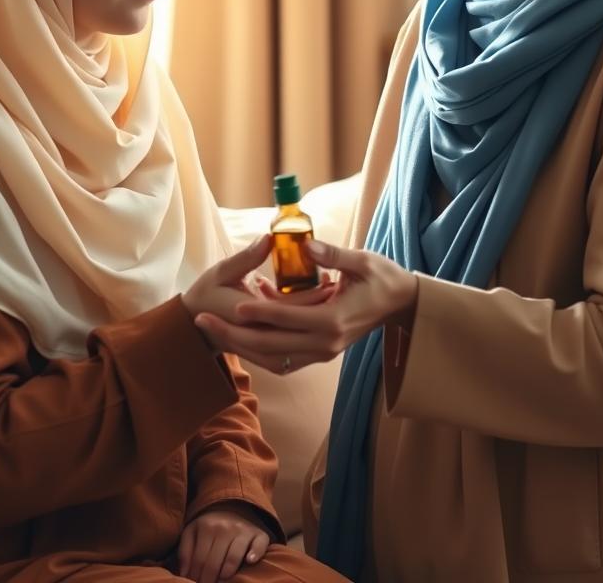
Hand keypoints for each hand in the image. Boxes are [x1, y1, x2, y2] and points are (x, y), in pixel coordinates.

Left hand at [177, 506, 270, 582]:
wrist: (233, 508)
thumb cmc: (209, 527)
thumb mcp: (192, 532)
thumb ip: (185, 551)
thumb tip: (184, 574)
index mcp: (207, 527)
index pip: (199, 560)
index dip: (195, 577)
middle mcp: (225, 527)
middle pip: (214, 563)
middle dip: (208, 580)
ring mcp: (243, 530)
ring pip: (233, 558)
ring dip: (225, 574)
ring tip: (221, 581)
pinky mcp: (259, 534)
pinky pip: (259, 545)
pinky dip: (255, 553)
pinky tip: (249, 561)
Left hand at [194, 240, 417, 373]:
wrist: (400, 305)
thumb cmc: (383, 277)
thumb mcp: (362, 261)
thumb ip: (334, 254)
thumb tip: (307, 245)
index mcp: (335, 320)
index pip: (288, 320)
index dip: (259, 313)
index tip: (233, 305)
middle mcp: (326, 343)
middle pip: (271, 346)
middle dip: (234, 335)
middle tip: (202, 321)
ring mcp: (323, 352)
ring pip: (272, 357)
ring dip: (241, 345)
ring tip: (211, 329)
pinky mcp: (320, 353)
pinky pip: (282, 358)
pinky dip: (258, 348)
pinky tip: (238, 332)